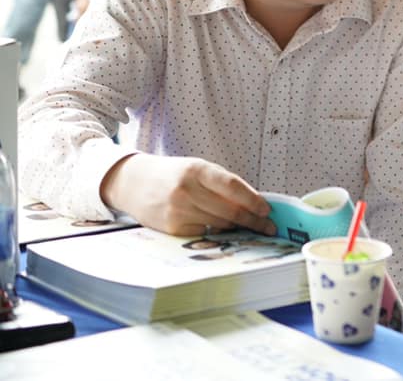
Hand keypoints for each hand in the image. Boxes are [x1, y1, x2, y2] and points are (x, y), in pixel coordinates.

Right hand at [100, 154, 275, 235]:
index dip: (253, 200)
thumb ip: (222, 184)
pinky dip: (218, 232)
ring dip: (238, 227)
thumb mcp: (197, 169)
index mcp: (197, 170)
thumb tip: (254, 203)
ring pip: (220, 224)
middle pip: (229, 210)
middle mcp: (187, 190)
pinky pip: (205, 233)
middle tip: (268, 227)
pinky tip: (225, 230)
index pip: (233, 186)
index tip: (267, 210)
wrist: (134, 182)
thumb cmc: (173, 175)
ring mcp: (178, 210)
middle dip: (253, 220)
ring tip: (252, 228)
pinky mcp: (173, 228)